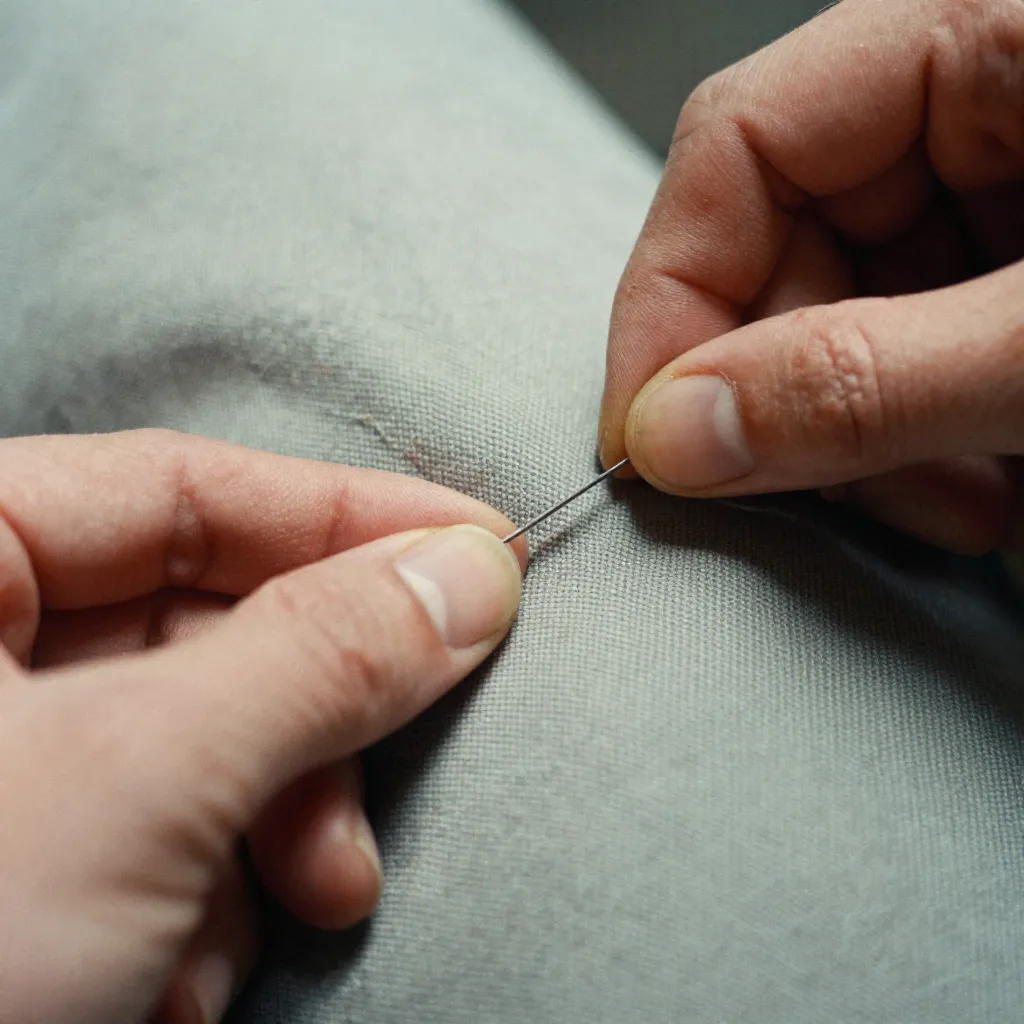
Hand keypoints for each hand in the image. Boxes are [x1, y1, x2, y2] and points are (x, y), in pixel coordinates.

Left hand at [0, 430, 524, 1023]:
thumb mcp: (138, 781)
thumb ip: (321, 655)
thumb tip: (469, 573)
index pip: (189, 487)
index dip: (348, 514)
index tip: (479, 548)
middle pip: (205, 621)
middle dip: (315, 714)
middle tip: (394, 769)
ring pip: (200, 737)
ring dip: (269, 829)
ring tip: (298, 907)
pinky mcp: (25, 859)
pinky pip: (163, 828)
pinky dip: (206, 901)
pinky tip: (181, 982)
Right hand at [600, 0, 1023, 553]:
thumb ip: (871, 379)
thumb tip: (677, 435)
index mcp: (978, 23)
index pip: (738, 143)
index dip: (669, 301)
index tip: (649, 440)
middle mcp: (974, 96)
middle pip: (782, 245)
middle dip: (790, 398)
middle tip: (829, 498)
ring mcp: (1003, 182)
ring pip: (843, 314)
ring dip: (866, 437)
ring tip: (952, 507)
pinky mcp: (1018, 271)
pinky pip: (914, 346)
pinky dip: (924, 434)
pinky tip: (982, 486)